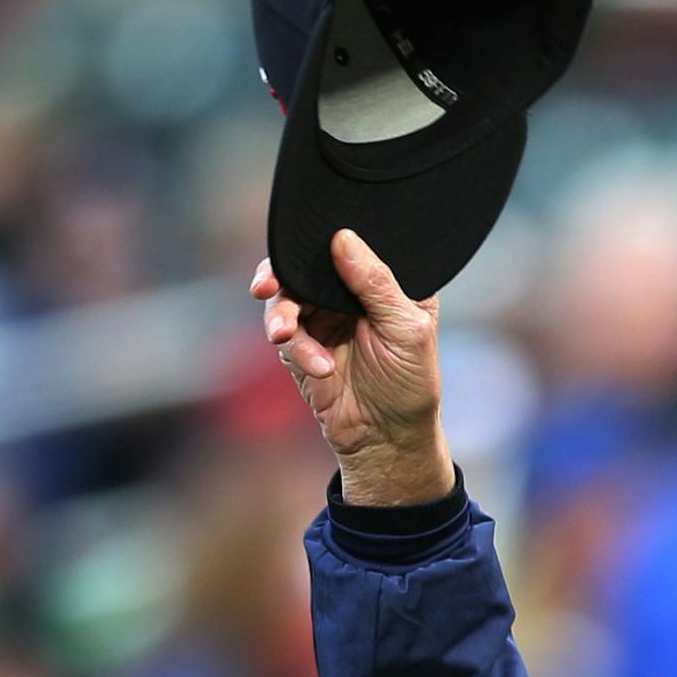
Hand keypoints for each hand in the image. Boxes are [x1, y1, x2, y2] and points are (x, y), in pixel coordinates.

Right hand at [250, 230, 454, 504]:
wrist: (387, 438)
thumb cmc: (411, 382)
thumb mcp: (406, 330)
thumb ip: (376, 284)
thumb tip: (342, 238)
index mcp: (385, 281)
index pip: (351, 245)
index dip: (323, 238)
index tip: (301, 241)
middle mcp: (349, 293)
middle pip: (306, 266)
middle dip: (280, 273)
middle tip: (266, 286)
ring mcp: (322, 318)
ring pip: (286, 298)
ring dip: (281, 314)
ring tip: (284, 334)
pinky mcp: (301, 346)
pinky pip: (285, 334)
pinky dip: (296, 349)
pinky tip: (319, 368)